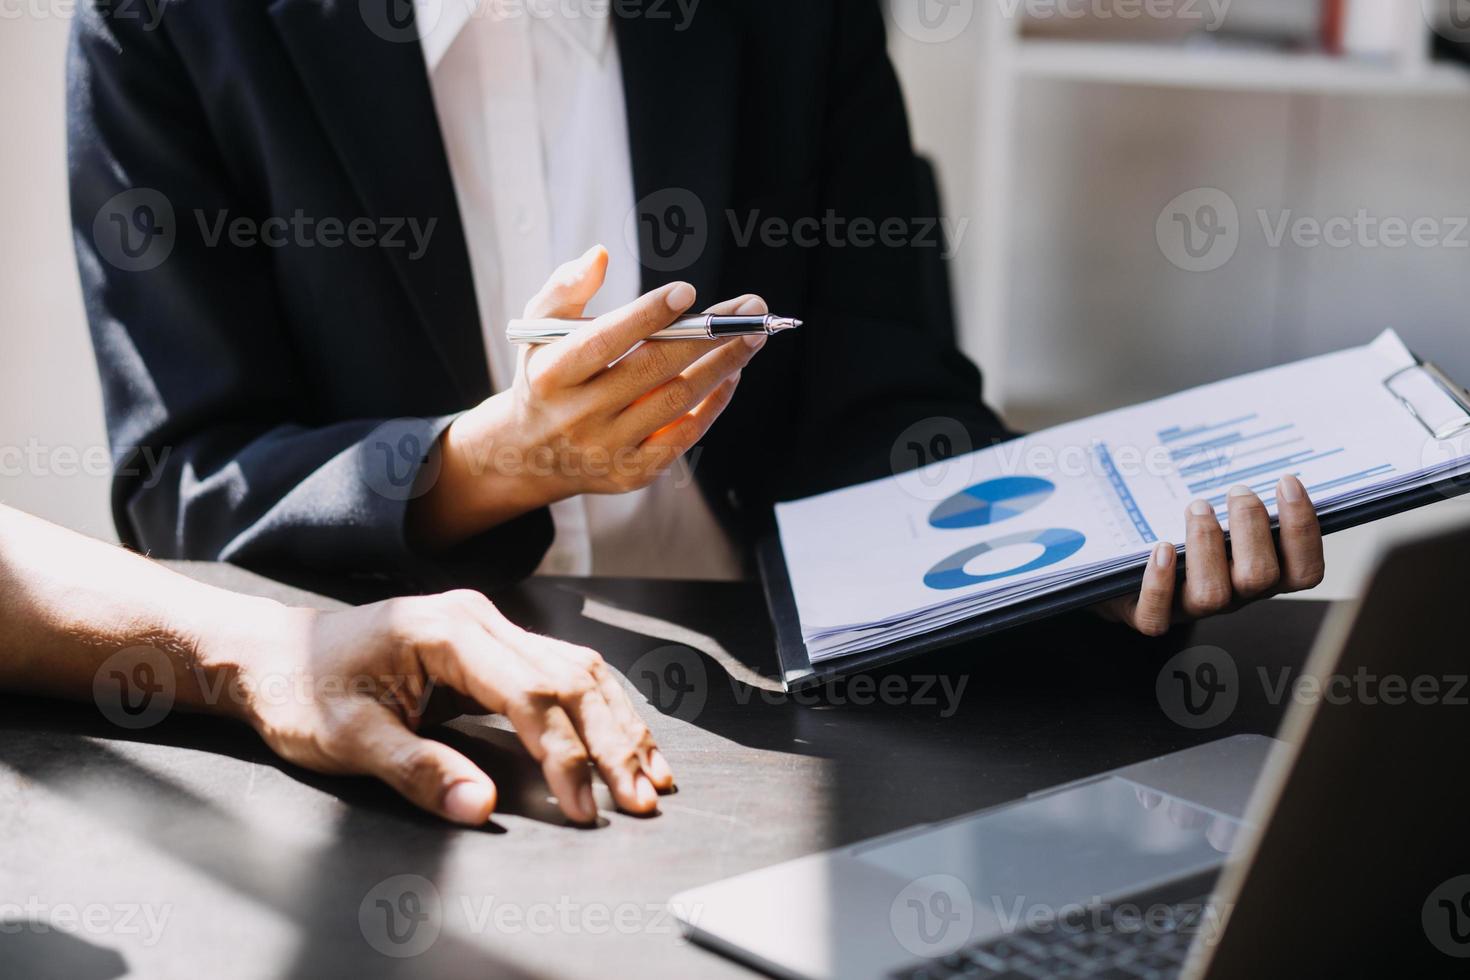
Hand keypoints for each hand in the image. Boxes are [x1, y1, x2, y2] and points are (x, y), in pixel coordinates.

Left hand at [220, 590, 675, 825]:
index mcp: (448, 632)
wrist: (273, 653)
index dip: (565, 756)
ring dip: (619, 724)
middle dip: (613, 743)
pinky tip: (626, 741)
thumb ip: (417, 770)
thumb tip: (480, 808)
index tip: (583, 809)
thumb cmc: (302, 692)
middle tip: (642, 800)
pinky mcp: (493, 642)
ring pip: (580, 670)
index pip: (531, 694)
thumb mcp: (346, 740)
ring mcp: (491, 625)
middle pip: (572, 676)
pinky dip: (600, 710)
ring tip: (653, 776)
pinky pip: (563, 671)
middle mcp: (481, 618)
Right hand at [414, 246, 766, 546]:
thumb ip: (565, 289)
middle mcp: (579, 415)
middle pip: (653, 369)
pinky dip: (714, 402)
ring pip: (678, 401)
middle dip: (707, 335)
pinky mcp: (632, 472)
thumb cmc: (545, 377)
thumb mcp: (537, 331)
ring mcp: (608, 447)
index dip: (647, 315)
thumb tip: (599, 255)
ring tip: (752, 335)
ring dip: (723, 365)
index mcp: (551, 375)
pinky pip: (685, 434)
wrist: (531, 454)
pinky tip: (732, 373)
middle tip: (749, 308)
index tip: (687, 291)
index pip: (604, 341)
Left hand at [1101, 475, 1325, 635]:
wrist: (1123, 570)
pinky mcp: (1149, 616)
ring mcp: (1191, 609)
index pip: (1304, 570)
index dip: (1303, 528)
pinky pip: (1157, 614)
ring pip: (1213, 595)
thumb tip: (1260, 452)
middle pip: (1260, 578)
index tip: (1287, 480)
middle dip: (1252, 528)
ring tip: (1197, 507)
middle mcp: (1234, 596)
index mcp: (1263, 574)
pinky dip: (1160, 582)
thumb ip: (1246, 500)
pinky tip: (1160, 548)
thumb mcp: (1223, 515)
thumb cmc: (1186, 533)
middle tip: (1238, 490)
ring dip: (1207, 545)